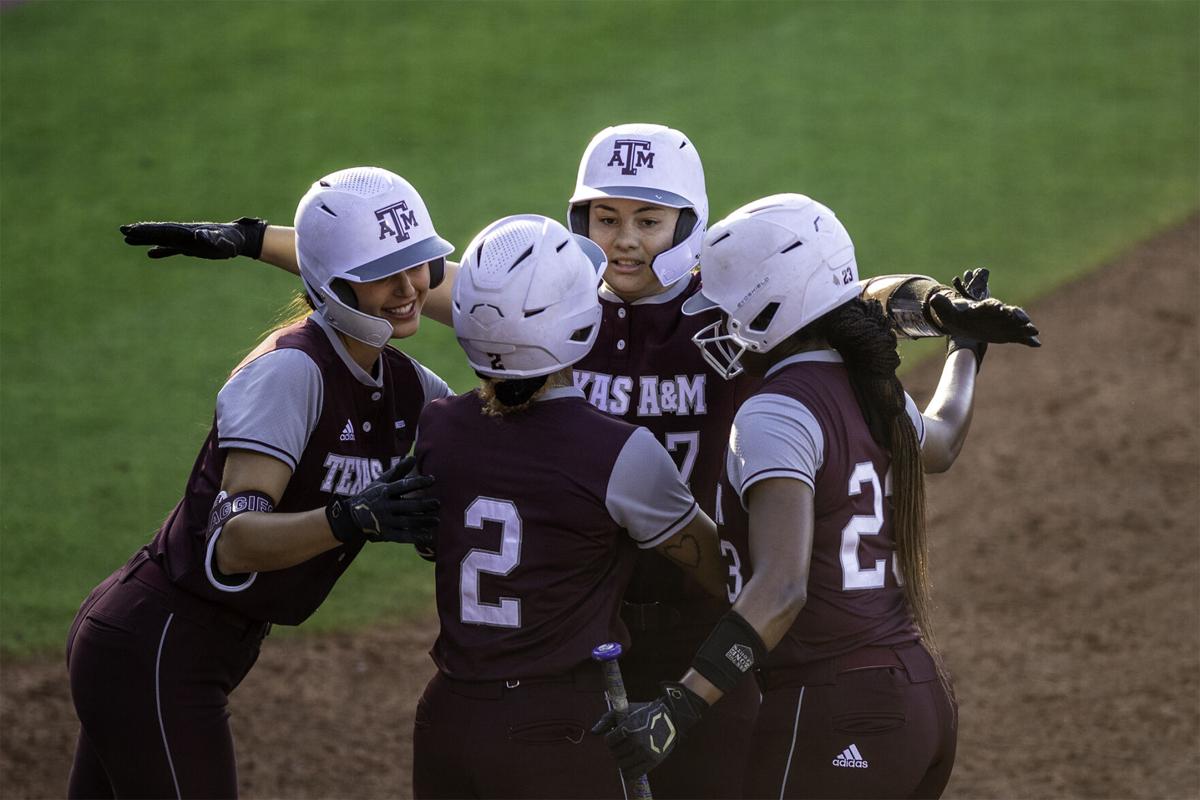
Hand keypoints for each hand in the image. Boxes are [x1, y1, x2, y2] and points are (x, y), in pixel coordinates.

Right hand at [120, 217, 266, 259]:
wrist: (240, 239)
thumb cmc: (232, 241)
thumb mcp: (222, 241)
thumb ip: (210, 238)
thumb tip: (198, 235)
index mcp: (188, 231)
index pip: (163, 230)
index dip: (147, 230)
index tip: (131, 229)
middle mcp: (184, 233)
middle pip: (159, 232)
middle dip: (141, 232)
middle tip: (122, 231)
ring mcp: (186, 240)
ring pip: (162, 239)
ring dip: (146, 239)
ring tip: (128, 239)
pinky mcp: (191, 247)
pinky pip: (173, 248)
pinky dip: (161, 251)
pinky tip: (150, 254)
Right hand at [325, 456, 438, 547]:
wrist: (352, 518)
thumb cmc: (372, 495)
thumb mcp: (382, 481)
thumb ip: (399, 470)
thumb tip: (414, 457)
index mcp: (384, 491)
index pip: (403, 485)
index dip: (418, 482)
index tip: (432, 480)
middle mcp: (384, 506)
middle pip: (407, 506)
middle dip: (424, 505)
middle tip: (438, 503)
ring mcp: (385, 521)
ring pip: (407, 522)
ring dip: (424, 521)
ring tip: (437, 520)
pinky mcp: (386, 534)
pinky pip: (403, 536)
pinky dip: (416, 537)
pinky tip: (429, 537)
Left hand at [590, 682, 706, 779]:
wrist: (671, 719)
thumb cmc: (645, 713)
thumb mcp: (626, 711)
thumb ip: (607, 720)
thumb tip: (593, 732)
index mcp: (630, 727)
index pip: (609, 741)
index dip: (610, 738)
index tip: (616, 735)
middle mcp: (637, 742)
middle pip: (615, 754)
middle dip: (616, 749)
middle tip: (623, 744)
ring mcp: (645, 753)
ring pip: (622, 765)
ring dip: (621, 760)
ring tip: (627, 752)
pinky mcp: (652, 762)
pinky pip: (633, 774)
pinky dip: (628, 772)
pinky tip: (629, 764)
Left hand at [927, 267, 1040, 347]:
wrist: (960, 323)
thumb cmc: (954, 314)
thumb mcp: (946, 311)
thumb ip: (942, 305)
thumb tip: (934, 299)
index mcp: (982, 307)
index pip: (991, 305)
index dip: (996, 307)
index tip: (1001, 309)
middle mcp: (996, 314)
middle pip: (1009, 312)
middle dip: (1017, 316)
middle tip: (1024, 320)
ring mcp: (1003, 324)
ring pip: (1017, 324)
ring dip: (1025, 327)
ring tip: (1035, 332)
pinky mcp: (1007, 334)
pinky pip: (1019, 337)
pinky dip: (1028, 339)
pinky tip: (1037, 344)